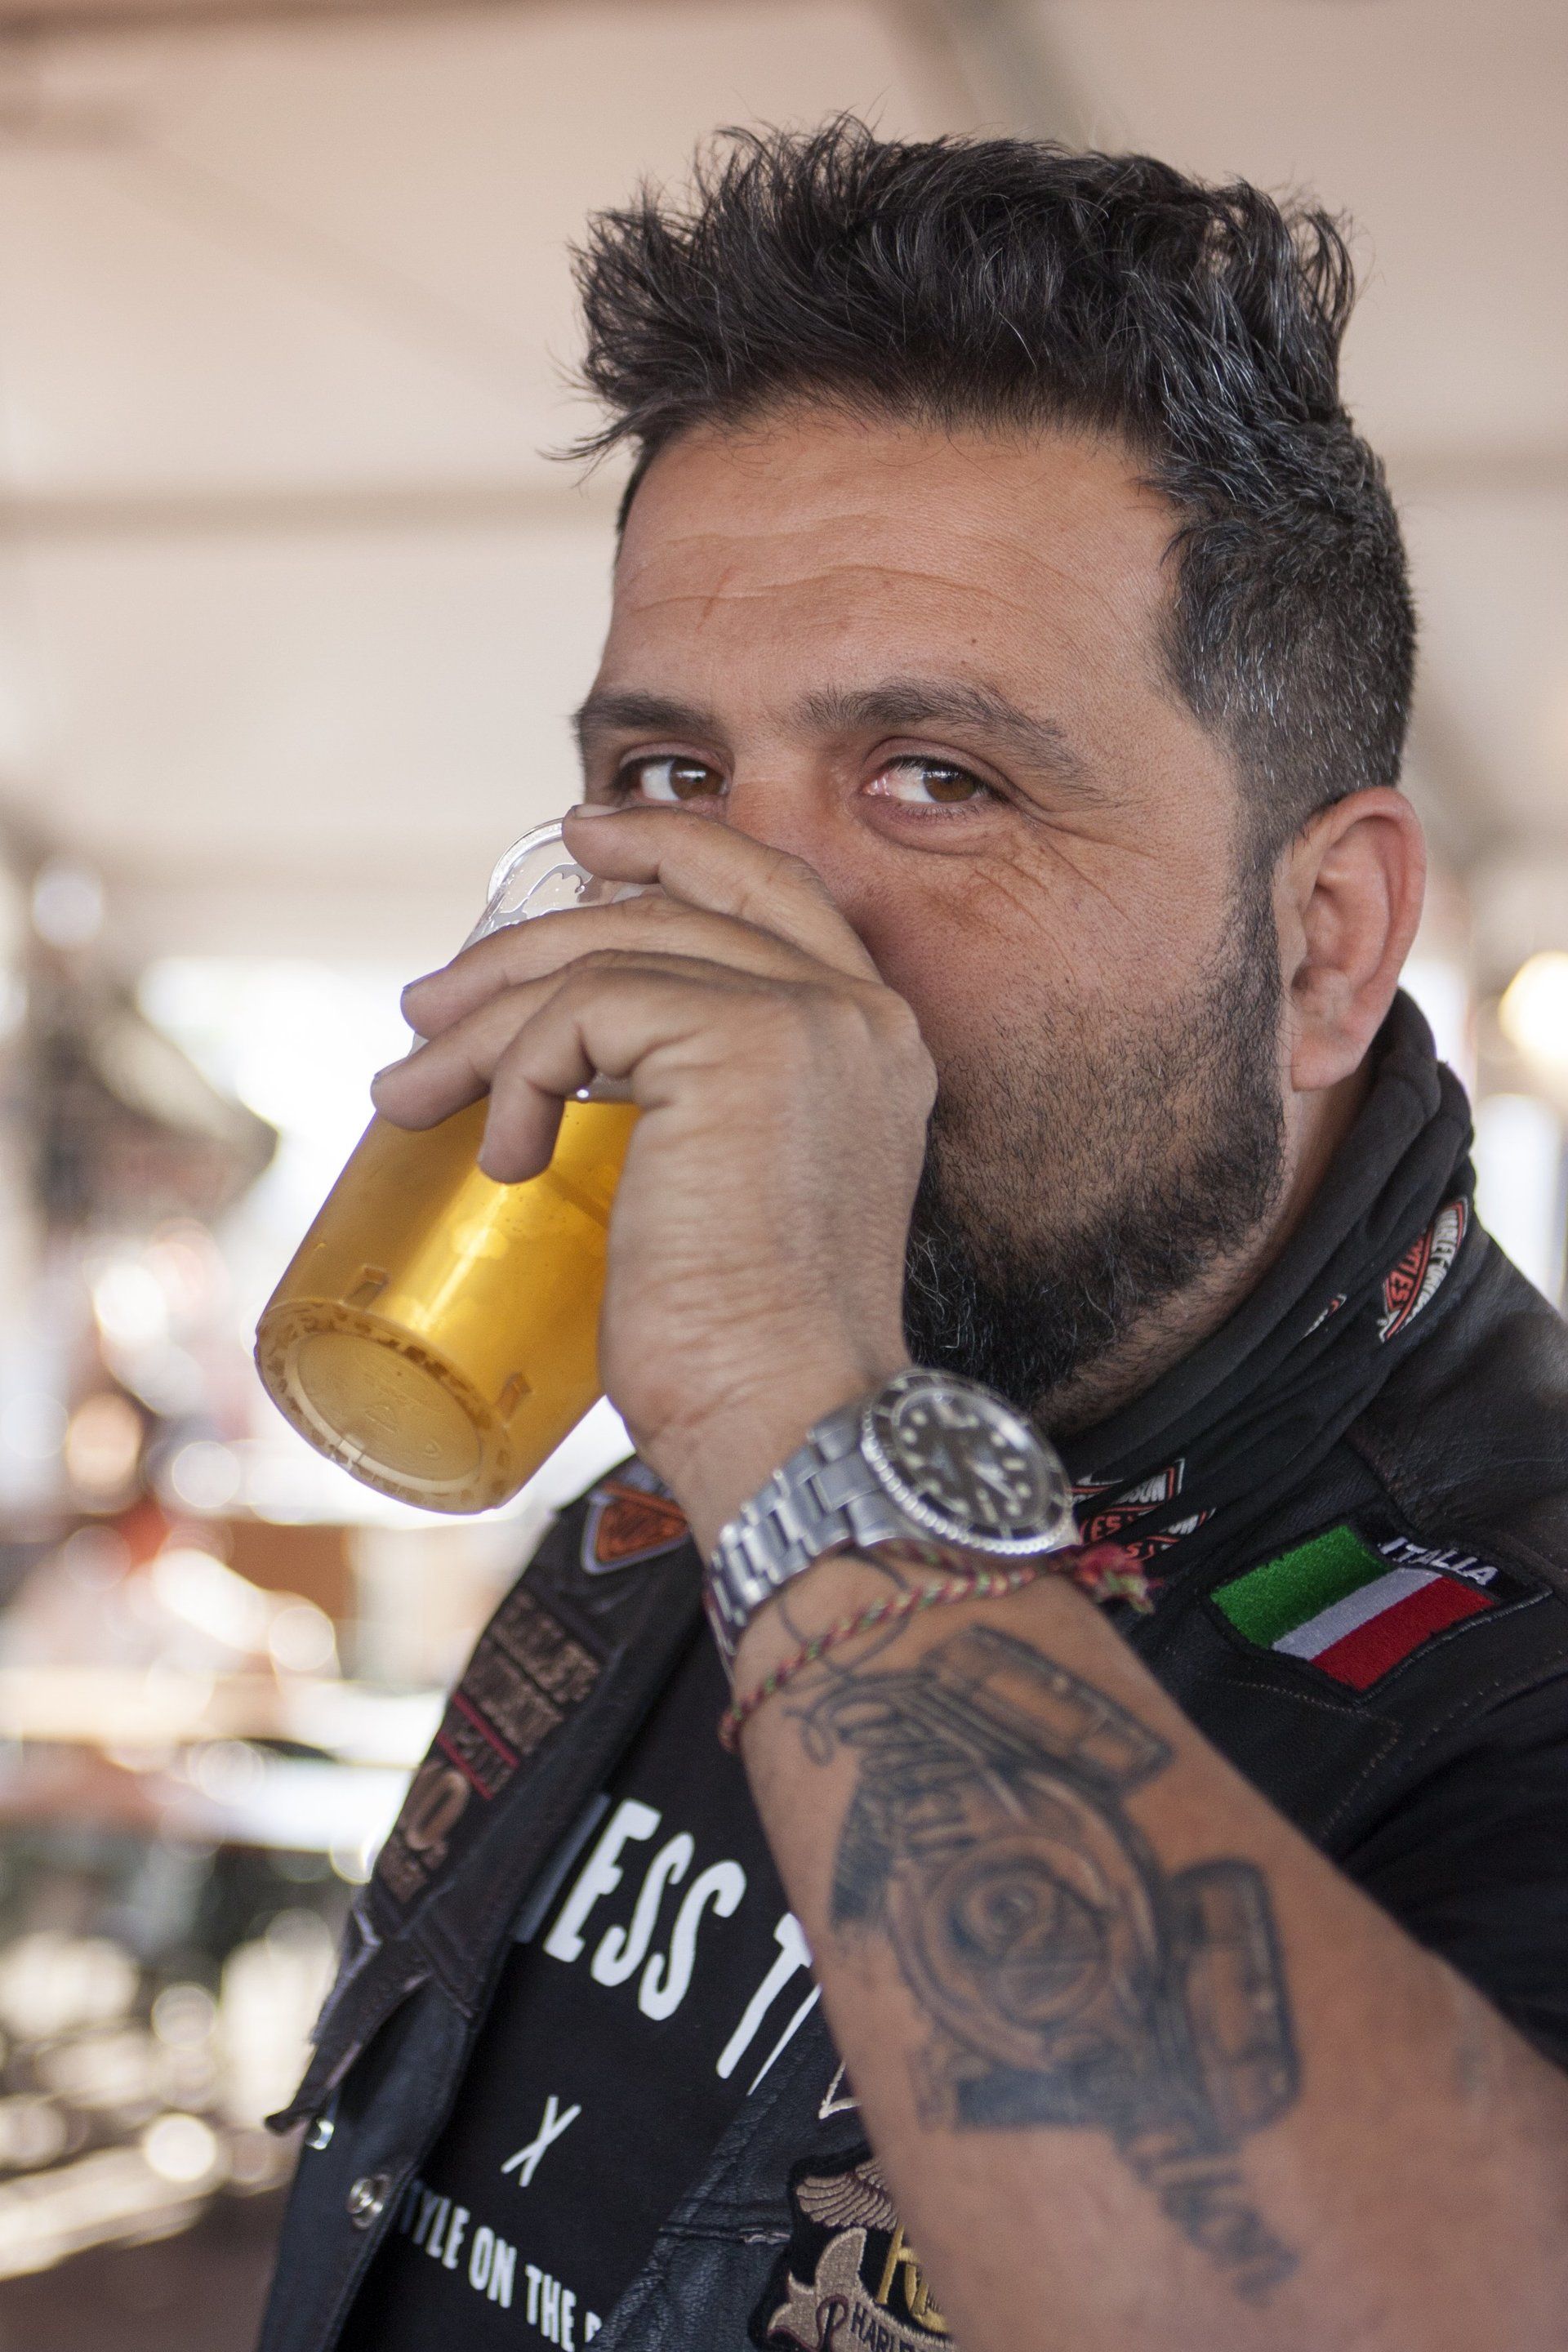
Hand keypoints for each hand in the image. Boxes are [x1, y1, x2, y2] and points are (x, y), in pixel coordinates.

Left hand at [371, 807, 934, 1548]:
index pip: (767, 888)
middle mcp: (857, 1009)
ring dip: (485, 1021)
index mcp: (872, 1038)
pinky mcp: (741, 1042)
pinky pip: (581, 1013)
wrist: (791, 1419)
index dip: (671, 841)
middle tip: (429, 1003)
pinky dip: (514, 1074)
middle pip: (668, 909)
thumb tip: (563, 1078)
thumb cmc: (747, 1350)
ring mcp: (808, 1018)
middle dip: (529, 943)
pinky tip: (502, 1158)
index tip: (578, 841)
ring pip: (606, 957)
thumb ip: (694, 1112)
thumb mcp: (731, 1195)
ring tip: (410, 1091)